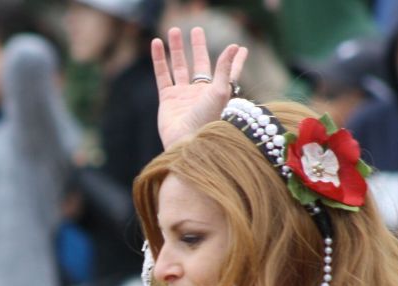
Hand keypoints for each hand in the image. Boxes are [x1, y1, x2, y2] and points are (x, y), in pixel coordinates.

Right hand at [153, 27, 247, 148]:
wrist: (186, 143)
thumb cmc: (208, 121)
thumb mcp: (220, 92)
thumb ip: (225, 69)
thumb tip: (234, 46)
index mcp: (218, 92)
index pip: (228, 71)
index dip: (235, 60)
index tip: (241, 48)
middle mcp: (201, 93)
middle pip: (200, 64)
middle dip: (199, 47)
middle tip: (196, 30)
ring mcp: (183, 96)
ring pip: (179, 66)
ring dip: (177, 49)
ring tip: (173, 30)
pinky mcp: (167, 99)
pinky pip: (162, 75)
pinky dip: (160, 59)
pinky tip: (157, 43)